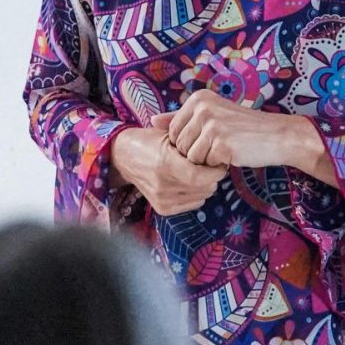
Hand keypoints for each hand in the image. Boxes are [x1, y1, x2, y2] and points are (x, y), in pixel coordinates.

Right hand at [110, 126, 226, 214]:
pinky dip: (197, 194)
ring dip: (205, 186)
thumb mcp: (170, 135)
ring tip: (199, 173)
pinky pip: (193, 204)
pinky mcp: (162, 208)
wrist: (123, 157)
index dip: (215, 172)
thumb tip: (218, 154)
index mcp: (164, 163)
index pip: (199, 176)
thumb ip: (192, 145)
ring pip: (201, 196)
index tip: (220, 164)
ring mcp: (161, 199)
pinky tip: (189, 183)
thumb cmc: (149, 141)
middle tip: (211, 166)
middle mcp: (162, 185)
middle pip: (204, 188)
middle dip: (213, 177)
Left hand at [162, 89, 332, 180]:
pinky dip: (218, 164)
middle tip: (219, 145)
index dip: (188, 143)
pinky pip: (206, 164)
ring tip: (226, 148)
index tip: (209, 139)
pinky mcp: (221, 142)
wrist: (278, 135)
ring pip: (191, 157)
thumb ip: (180, 118)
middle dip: (197, 153)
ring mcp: (212, 124)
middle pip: (180, 145)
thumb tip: (152, 120)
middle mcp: (203, 107)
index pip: (173, 132)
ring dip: (207, 160)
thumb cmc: (243, 128)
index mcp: (198, 98)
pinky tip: (233, 154)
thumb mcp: (211, 116)